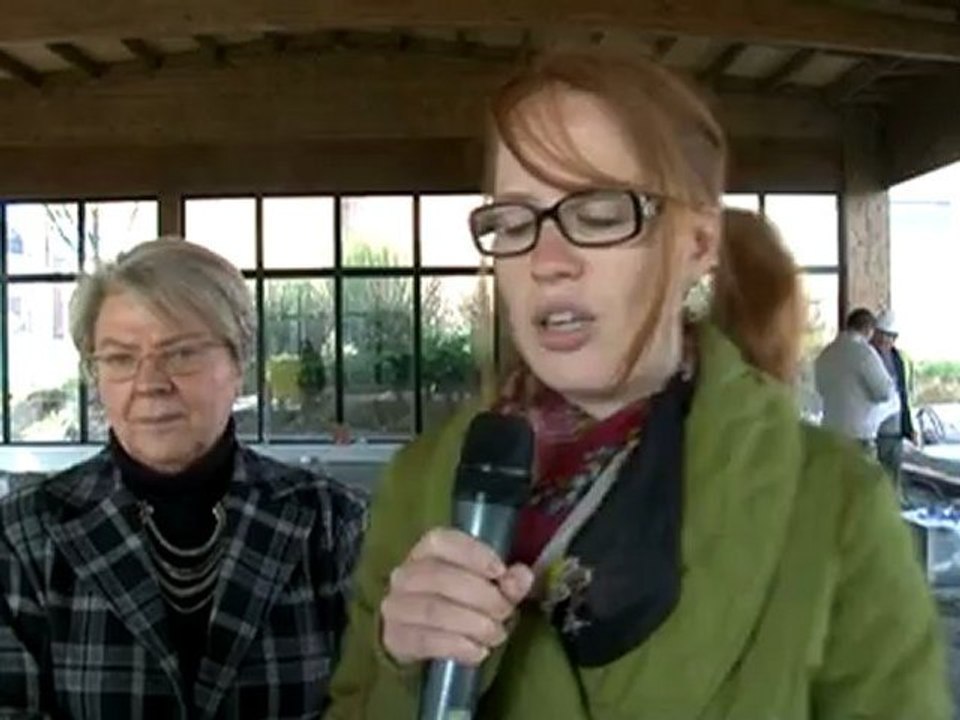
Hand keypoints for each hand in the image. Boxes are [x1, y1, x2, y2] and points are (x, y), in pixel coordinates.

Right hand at [380, 528, 533, 665]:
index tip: (500, 571)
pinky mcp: (395, 636)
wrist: (421, 633)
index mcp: (427, 550)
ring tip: (496, 635)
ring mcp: (396, 604)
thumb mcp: (487, 586)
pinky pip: (425, 640)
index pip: (442, 542)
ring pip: (433, 610)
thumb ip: (507, 581)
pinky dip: (457, 646)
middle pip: (441, 578)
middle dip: (481, 596)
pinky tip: (478, 652)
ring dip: (471, 624)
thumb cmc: (459, 600)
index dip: (472, 554)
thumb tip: (522, 576)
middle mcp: (405, 573)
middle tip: (505, 612)